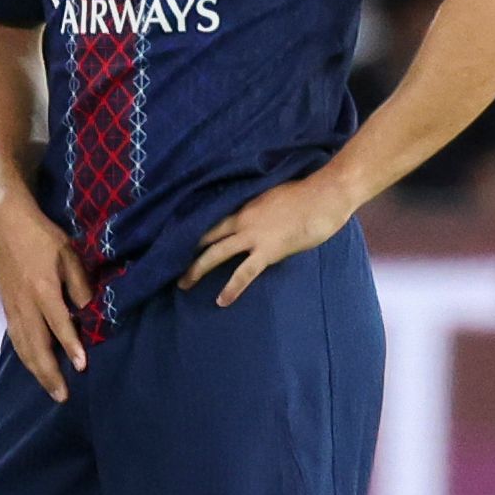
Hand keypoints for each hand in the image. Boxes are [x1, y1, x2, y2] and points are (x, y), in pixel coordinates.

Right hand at [0, 192, 92, 400]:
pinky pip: (16, 339)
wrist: (5, 224)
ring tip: (51, 391)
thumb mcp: (69, 253)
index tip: (81, 367)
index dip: (71, 347)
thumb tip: (89, 312)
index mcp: (42, 288)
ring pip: (23, 347)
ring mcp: (13, 307)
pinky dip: (25, 357)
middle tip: (63, 396)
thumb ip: (79, 284)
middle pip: (36, 346)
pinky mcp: (6, 307)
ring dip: (37, 372)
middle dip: (50, 374)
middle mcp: (25, 303)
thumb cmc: (43, 237)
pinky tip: (34, 368)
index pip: (58, 325)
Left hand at [181, 173, 355, 306]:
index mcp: (244, 205)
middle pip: (206, 236)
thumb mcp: (276, 195)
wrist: (325, 195)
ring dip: (197, 269)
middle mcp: (242, 219)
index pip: (212, 217)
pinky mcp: (268, 251)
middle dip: (186, 251)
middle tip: (169, 264)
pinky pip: (244, 273)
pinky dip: (232, 288)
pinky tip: (222, 301)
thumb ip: (262, 207)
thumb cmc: (308, 193)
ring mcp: (253, 235)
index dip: (193, 229)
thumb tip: (259, 217)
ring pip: (216, 253)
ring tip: (183, 284)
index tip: (177, 238)